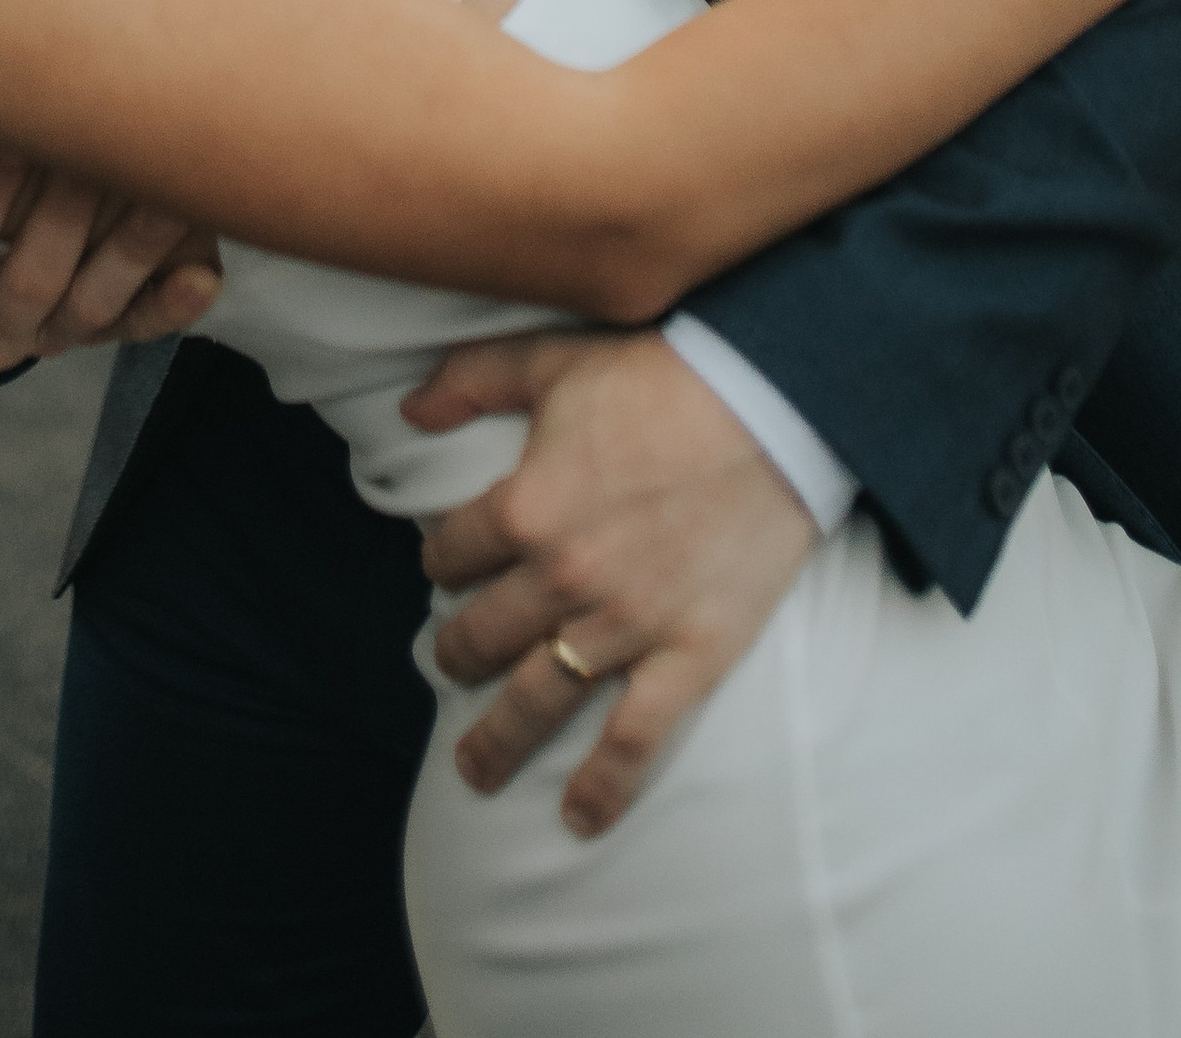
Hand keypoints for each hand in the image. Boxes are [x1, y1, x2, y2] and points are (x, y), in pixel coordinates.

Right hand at [0, 130, 221, 362]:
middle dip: (63, 214)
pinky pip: (151, 325)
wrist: (7, 216)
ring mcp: (63, 331)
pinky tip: (202, 268)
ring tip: (161, 180)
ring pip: (98, 303)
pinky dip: (176, 302)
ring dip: (132, 245)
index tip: (3, 140)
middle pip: (32, 284)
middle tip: (90, 141)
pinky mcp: (121, 324)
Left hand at [406, 328, 815, 832]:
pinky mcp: (689, 655)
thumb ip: (470, 378)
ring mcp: (626, 626)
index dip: (442, 557)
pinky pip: (635, 740)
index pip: (449, 552)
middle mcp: (564, 578)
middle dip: (455, 652)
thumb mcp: (552, 359)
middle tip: (450, 662)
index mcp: (524, 508)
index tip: (450, 565)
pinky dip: (603, 788)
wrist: (773, 404)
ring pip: (540, 699)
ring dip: (497, 740)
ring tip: (473, 771)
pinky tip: (578, 820)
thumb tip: (407, 405)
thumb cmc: (660, 376)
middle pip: (482, 635)